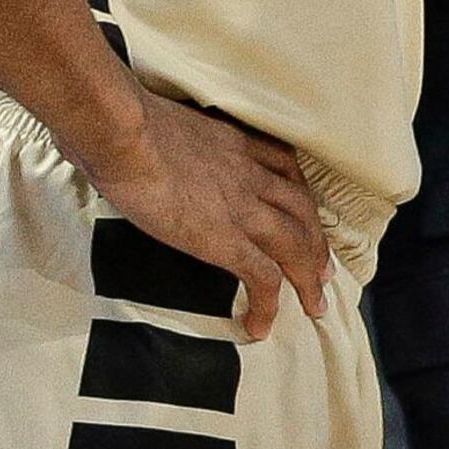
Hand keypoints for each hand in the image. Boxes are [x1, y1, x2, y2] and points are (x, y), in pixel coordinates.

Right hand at [77, 86, 330, 342]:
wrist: (124, 134)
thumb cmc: (124, 121)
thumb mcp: (164, 122)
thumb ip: (164, 137)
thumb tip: (133, 146)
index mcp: (237, 144)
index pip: (286, 169)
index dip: (299, 198)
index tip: (305, 216)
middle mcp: (252, 174)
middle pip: (302, 211)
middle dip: (317, 244)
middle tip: (324, 272)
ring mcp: (243, 208)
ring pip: (295, 245)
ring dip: (309, 277)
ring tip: (314, 306)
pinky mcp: (225, 239)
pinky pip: (261, 277)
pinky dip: (268, 304)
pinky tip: (260, 327)